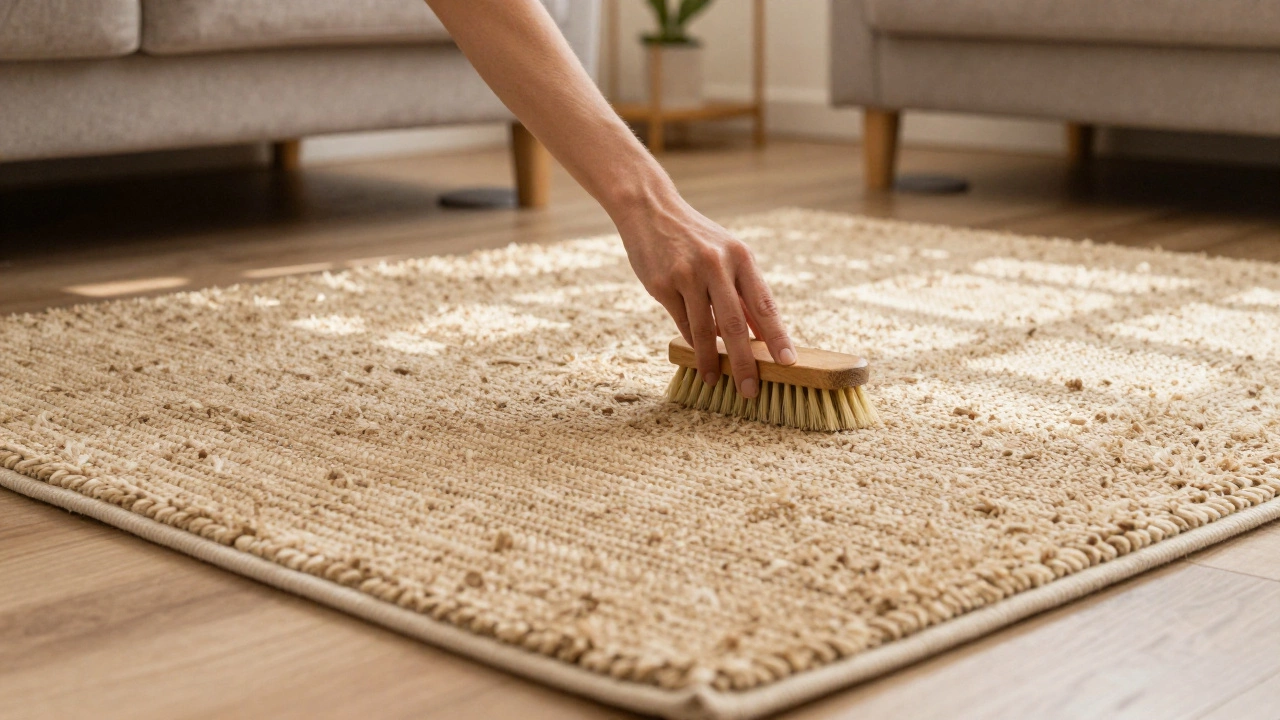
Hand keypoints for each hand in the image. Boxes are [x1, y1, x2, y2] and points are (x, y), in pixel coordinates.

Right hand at [614, 196, 795, 398]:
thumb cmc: (697, 238)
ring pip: (704, 330)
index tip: (787, 362)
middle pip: (734, 325)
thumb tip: (761, 335)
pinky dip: (691, 342)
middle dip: (745, 362)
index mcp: (741, 256)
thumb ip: (743, 293)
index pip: (764, 304)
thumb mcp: (728, 254)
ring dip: (711, 361)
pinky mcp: (662, 284)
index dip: (777, 336)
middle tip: (751, 390)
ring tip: (715, 381)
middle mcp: (716, 265)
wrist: (651, 210)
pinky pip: (681, 323)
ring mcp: (687, 275)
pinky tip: (697, 356)